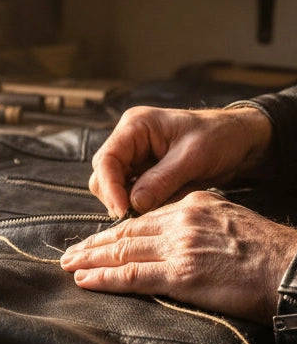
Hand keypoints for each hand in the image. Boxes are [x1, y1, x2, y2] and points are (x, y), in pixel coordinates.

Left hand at [60, 191, 296, 323]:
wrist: (292, 267)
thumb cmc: (269, 252)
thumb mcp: (230, 220)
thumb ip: (200, 224)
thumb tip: (182, 236)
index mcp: (192, 206)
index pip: (144, 220)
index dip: (116, 232)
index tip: (97, 240)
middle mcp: (180, 221)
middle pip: (126, 233)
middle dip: (94, 244)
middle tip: (69, 252)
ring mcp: (178, 247)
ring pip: (122, 252)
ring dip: (90, 259)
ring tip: (69, 265)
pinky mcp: (181, 275)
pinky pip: (131, 276)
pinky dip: (104, 278)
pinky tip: (85, 280)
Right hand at [89, 105, 271, 217]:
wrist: (240, 140)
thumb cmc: (219, 137)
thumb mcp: (193, 157)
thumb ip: (161, 180)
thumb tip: (133, 205)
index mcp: (135, 127)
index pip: (107, 159)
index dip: (110, 187)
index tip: (123, 211)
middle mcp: (129, 141)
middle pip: (104, 176)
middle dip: (118, 197)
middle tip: (137, 217)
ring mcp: (135, 158)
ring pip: (116, 188)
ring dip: (131, 203)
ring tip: (157, 209)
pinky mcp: (144, 173)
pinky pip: (133, 194)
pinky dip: (144, 205)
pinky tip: (162, 206)